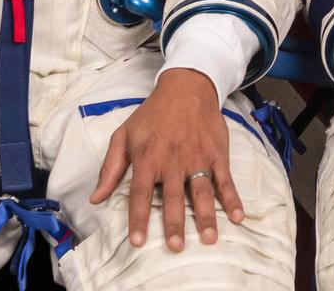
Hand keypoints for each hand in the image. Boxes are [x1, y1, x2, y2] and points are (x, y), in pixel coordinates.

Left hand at [91, 68, 242, 251]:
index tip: (138, 241)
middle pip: (173, 197)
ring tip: (208, 238)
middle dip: (175, 223)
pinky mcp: (217, 153)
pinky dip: (232, 198)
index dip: (139, 219)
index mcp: (148, 157)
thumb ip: (110, 168)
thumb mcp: (123, 135)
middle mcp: (173, 160)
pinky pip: (226, 179)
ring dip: (206, 216)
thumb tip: (96, 198)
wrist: (186, 87)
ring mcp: (198, 157)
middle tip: (176, 246)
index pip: (141, 194)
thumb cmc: (152, 114)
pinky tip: (237, 216)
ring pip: (202, 191)